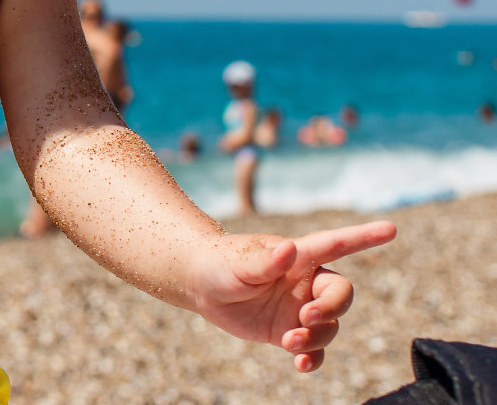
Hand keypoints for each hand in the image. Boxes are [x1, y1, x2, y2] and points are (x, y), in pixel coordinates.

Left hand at [190, 221, 396, 371]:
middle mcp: (306, 282)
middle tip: (305, 318)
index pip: (337, 244)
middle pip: (340, 295)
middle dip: (330, 309)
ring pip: (329, 327)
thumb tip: (288, 249)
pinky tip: (301, 365)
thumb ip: (263, 259)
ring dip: (316, 337)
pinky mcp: (289, 330)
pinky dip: (313, 358)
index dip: (364, 236)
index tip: (391, 228)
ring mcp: (300, 308)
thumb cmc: (221, 262)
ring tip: (289, 342)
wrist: (202, 285)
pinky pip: (314, 349)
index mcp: (299, 256)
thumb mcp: (238, 261)